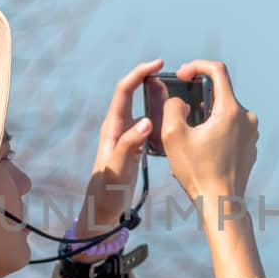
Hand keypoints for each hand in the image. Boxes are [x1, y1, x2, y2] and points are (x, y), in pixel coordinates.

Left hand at [75, 58, 163, 254]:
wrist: (101, 213)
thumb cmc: (105, 193)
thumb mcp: (117, 170)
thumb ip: (129, 145)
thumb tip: (146, 121)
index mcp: (112, 128)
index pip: (124, 91)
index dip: (139, 73)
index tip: (158, 64)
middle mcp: (118, 128)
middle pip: (133, 93)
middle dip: (150, 79)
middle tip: (173, 75)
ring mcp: (126, 137)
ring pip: (143, 108)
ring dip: (157, 98)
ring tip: (177, 94)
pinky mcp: (134, 148)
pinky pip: (149, 125)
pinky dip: (161, 117)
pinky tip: (174, 121)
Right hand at [158, 58, 257, 202]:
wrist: (221, 203)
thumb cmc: (197, 172)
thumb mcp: (173, 135)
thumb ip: (172, 107)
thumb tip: (180, 101)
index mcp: (231, 110)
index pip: (217, 70)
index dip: (197, 66)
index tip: (183, 74)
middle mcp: (247, 118)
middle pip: (220, 94)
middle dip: (197, 98)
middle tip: (180, 112)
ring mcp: (251, 133)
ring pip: (224, 113)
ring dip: (205, 117)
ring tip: (188, 137)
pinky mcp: (250, 146)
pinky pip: (230, 129)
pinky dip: (214, 131)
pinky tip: (200, 150)